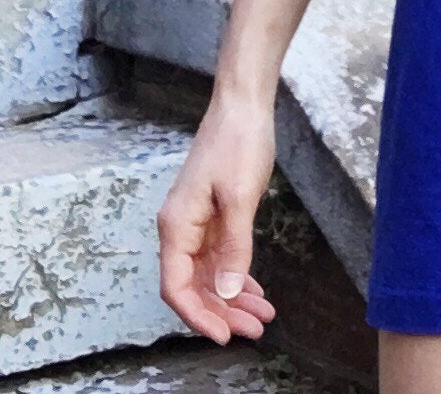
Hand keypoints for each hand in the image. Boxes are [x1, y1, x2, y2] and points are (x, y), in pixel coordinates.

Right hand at [158, 95, 281, 344]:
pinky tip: (254, 290)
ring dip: (234, 297)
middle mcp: (180, 229)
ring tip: (264, 315)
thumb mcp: (240, 198)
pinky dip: (236, 275)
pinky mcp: (212, 216)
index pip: (176, 287)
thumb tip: (228, 292)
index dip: (198, 316)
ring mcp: (196, 223)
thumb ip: (234, 247)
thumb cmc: (238, 143)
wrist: (243, 105)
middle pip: (195, 285)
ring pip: (209, 274)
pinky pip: (219, 257)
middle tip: (256, 329)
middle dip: (224, 312)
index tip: (225, 335)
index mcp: (177, 226)